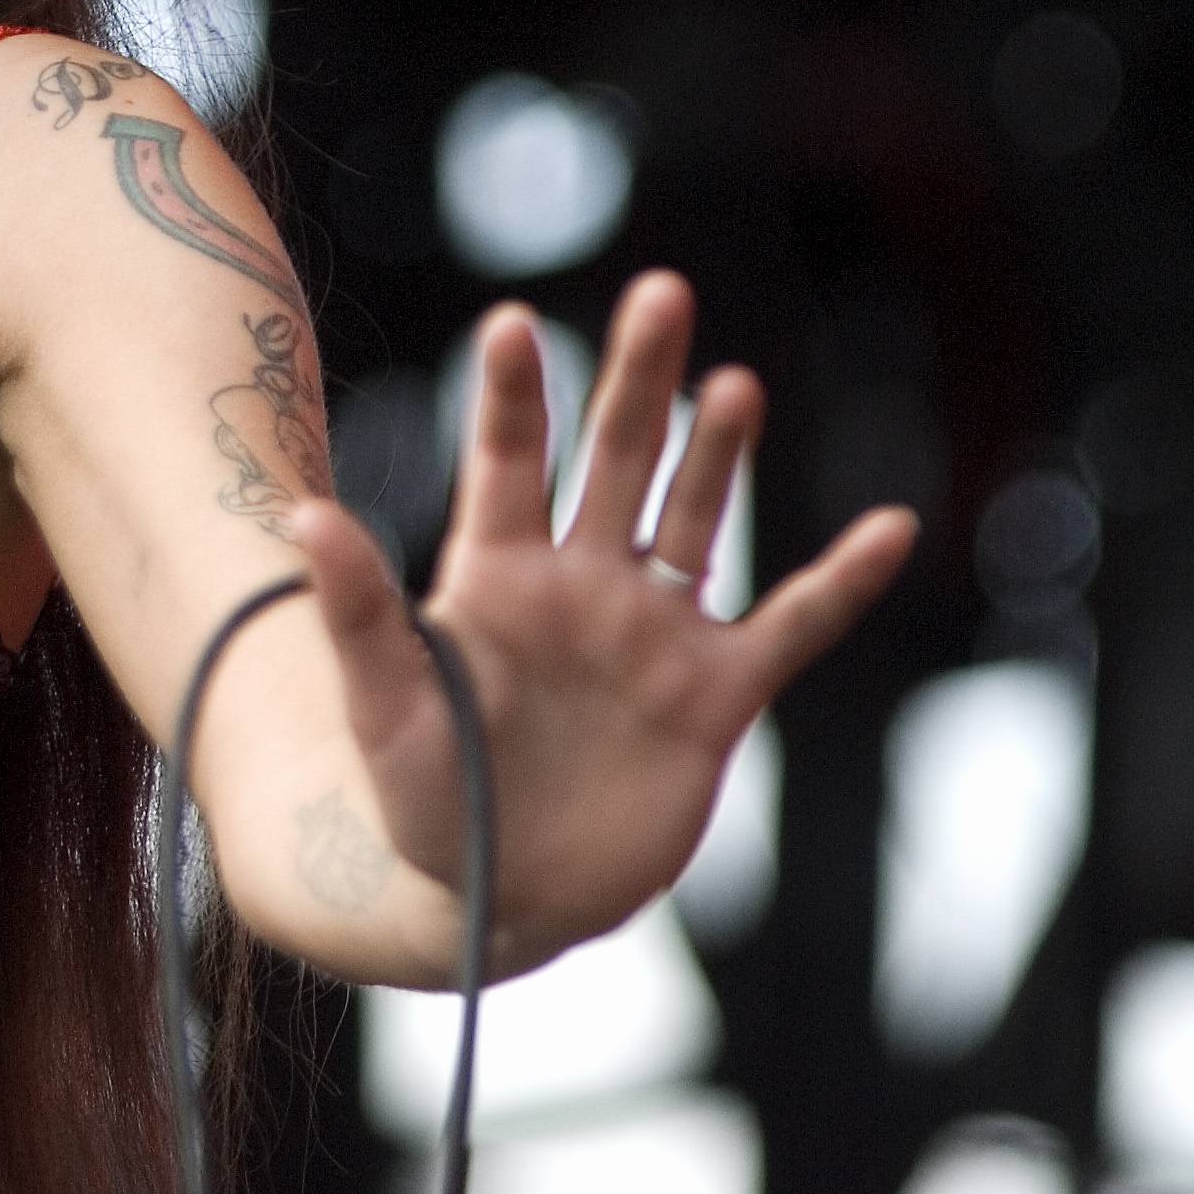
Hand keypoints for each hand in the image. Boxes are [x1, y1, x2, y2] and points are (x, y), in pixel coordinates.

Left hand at [290, 272, 915, 974]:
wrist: (502, 903)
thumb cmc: (425, 804)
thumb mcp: (383, 708)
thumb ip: (357, 612)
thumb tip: (303, 514)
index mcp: (496, 577)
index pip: (507, 462)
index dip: (513, 394)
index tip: (512, 319)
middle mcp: (581, 586)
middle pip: (615, 460)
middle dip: (637, 379)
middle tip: (660, 290)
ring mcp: (652, 636)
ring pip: (694, 519)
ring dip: (717, 454)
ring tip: (733, 383)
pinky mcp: (713, 698)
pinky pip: (790, 626)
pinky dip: (839, 583)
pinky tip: (890, 529)